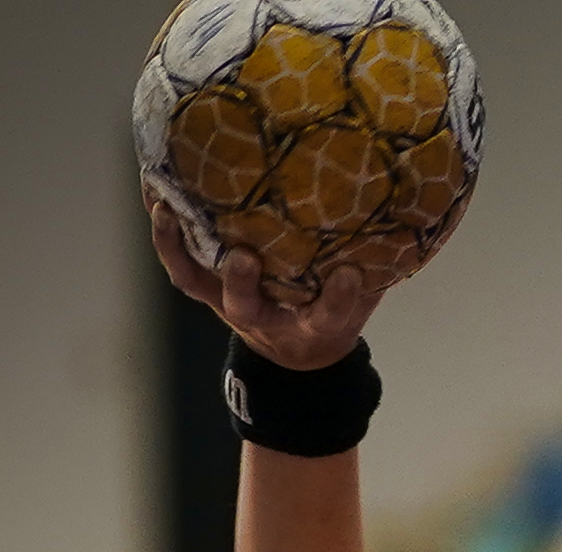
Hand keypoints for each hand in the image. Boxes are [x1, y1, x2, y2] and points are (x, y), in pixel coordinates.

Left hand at [145, 194, 392, 369]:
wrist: (295, 351)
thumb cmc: (330, 309)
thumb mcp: (363, 295)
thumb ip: (375, 263)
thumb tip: (407, 202)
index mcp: (314, 325)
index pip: (329, 316)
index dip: (337, 300)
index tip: (348, 277)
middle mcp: (265, 318)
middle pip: (248, 308)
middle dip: (243, 284)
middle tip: (243, 257)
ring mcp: (228, 303)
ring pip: (198, 283)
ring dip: (179, 250)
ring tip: (165, 210)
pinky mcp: (205, 285)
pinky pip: (179, 260)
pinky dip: (164, 229)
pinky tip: (153, 190)